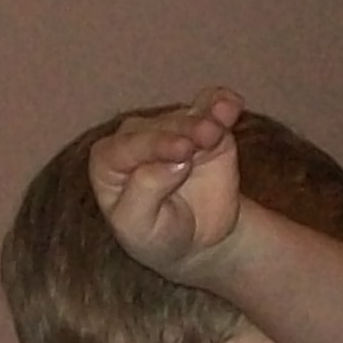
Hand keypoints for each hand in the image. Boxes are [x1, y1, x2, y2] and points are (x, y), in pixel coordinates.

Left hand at [90, 89, 247, 279]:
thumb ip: (146, 191)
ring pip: (188, 116)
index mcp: (109, 159)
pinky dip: (221, 103)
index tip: (184, 150)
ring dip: (207, 116)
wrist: (194, 240)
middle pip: (162, 128)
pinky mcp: (205, 127)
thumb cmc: (155, 233)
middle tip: (210, 135)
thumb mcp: (138, 225)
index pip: (130, 146)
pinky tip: (232, 103)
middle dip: (185, 130)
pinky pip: (210, 107)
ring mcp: (172, 128)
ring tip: (222, 127)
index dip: (157, 145)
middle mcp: (138, 136)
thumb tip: (176, 161)